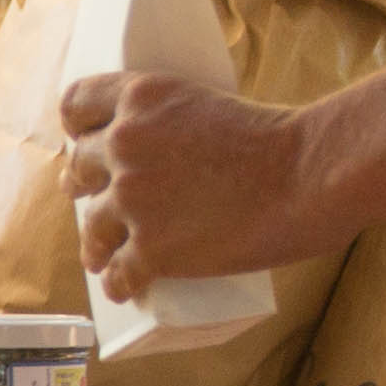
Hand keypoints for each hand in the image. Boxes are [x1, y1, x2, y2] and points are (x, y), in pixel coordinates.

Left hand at [62, 70, 337, 296]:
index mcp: (141, 97)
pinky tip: (126, 288)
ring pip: (92, 228)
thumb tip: (173, 164)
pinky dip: (122, 284)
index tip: (83, 140)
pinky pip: (119, 274)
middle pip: (80, 168)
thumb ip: (180, 126)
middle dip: (84, 186)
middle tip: (94, 200)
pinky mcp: (152, 249)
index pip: (76, 104)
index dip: (76, 127)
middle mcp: (125, 144)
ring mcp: (134, 200)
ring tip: (100, 257)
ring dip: (95, 245)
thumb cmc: (281, 140)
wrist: (310, 174)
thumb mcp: (214, 105)